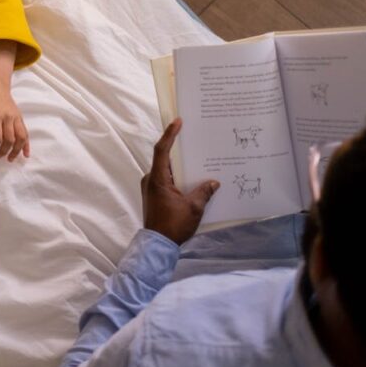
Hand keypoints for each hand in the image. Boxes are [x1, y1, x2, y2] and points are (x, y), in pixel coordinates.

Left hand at [0, 85, 29, 161]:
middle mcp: (8, 117)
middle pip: (9, 139)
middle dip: (3, 151)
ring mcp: (16, 118)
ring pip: (20, 138)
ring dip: (16, 151)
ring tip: (10, 159)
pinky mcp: (20, 118)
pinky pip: (26, 133)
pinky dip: (26, 145)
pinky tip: (26, 154)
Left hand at [141, 119, 219, 244]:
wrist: (157, 245)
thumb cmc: (173, 225)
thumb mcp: (193, 208)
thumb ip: (204, 192)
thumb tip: (214, 182)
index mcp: (157, 179)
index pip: (162, 150)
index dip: (170, 134)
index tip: (178, 121)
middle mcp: (151, 179)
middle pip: (165, 158)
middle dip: (179, 148)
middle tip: (193, 136)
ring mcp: (151, 187)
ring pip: (167, 170)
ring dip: (181, 164)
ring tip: (198, 156)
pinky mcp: (154, 195)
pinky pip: (167, 180)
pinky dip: (179, 176)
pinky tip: (194, 178)